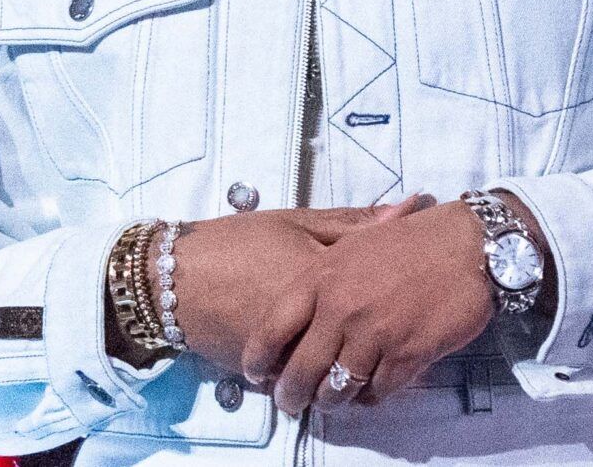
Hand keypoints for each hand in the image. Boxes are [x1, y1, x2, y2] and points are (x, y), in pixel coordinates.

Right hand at [164, 201, 428, 378]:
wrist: (176, 276)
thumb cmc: (238, 241)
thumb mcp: (296, 222)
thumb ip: (353, 223)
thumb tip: (407, 209)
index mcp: (323, 278)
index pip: (380, 296)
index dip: (401, 302)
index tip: (416, 302)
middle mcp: (311, 320)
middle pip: (362, 342)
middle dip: (383, 346)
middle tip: (398, 339)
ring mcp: (288, 351)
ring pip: (336, 371)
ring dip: (350, 374)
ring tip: (362, 367)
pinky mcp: (265, 372)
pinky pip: (308, 382)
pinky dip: (320, 378)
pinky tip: (326, 372)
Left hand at [268, 199, 526, 412]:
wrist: (464, 246)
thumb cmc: (408, 241)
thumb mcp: (350, 243)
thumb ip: (320, 273)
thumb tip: (295, 308)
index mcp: (320, 277)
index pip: (274, 327)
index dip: (259, 357)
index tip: (256, 373)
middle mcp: (340, 308)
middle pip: (302, 368)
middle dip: (292, 393)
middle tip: (291, 402)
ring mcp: (373, 334)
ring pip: (337, 387)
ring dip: (331, 399)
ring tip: (329, 401)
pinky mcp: (406, 355)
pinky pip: (377, 391)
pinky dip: (370, 396)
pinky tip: (368, 391)